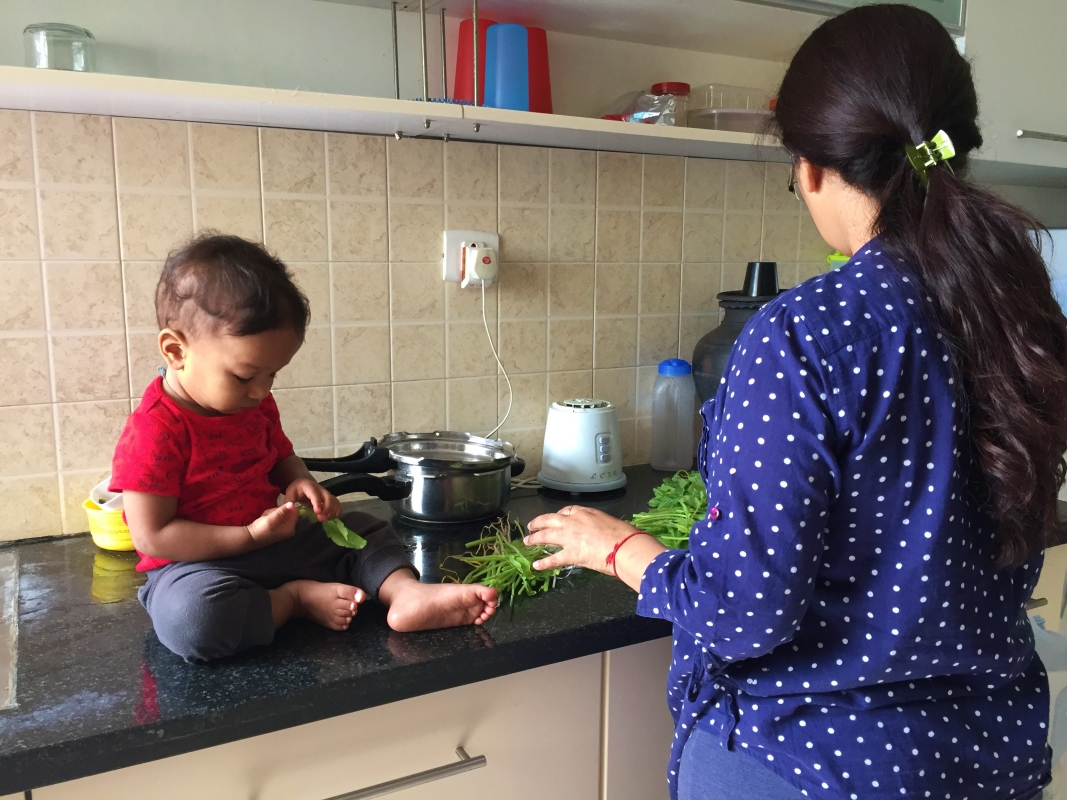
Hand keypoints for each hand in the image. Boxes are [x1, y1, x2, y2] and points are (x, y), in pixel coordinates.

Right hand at [246, 502, 298, 546]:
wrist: (251, 537)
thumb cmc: (261, 528)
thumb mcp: (271, 519)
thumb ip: (281, 511)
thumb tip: (292, 504)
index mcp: (291, 528)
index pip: (295, 511)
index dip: (287, 507)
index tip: (277, 509)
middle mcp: (291, 529)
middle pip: (289, 512)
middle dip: (279, 510)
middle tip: (270, 515)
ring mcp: (285, 528)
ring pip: (283, 513)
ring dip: (275, 512)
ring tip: (267, 517)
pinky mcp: (280, 527)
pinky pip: (279, 516)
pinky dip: (273, 515)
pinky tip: (267, 519)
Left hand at [285, 478, 341, 520]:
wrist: (304, 483)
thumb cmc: (296, 489)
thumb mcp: (290, 493)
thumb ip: (289, 502)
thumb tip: (290, 509)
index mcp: (309, 487)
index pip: (315, 494)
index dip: (317, 503)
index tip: (317, 512)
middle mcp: (321, 489)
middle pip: (328, 498)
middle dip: (327, 509)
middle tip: (321, 519)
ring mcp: (327, 494)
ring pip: (334, 501)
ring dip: (332, 511)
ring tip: (324, 520)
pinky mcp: (330, 498)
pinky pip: (338, 504)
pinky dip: (337, 511)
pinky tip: (331, 517)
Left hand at [524, 506, 642, 574]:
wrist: (624, 547)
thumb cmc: (623, 534)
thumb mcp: (609, 521)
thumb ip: (598, 524)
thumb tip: (598, 532)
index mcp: (585, 513)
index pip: (567, 511)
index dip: (559, 515)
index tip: (556, 519)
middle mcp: (573, 522)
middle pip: (550, 520)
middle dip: (539, 523)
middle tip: (531, 527)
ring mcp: (569, 538)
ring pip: (546, 536)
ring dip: (535, 539)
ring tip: (527, 541)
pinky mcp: (571, 554)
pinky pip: (553, 559)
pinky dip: (544, 563)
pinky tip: (536, 566)